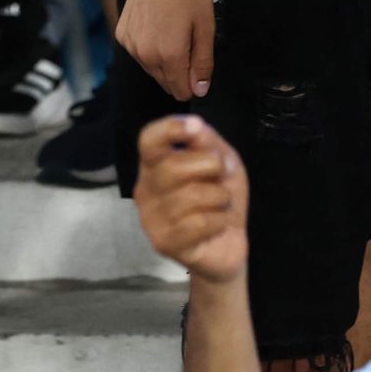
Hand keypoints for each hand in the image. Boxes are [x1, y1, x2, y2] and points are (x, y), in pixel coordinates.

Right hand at [115, 0, 213, 99]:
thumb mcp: (206, 27)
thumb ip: (203, 63)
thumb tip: (200, 90)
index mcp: (169, 56)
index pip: (180, 91)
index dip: (193, 83)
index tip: (199, 64)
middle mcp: (145, 55)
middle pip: (165, 83)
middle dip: (179, 71)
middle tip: (188, 40)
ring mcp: (130, 45)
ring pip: (151, 69)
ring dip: (164, 60)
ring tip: (173, 30)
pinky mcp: (122, 34)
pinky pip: (139, 53)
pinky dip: (149, 47)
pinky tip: (157, 24)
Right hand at [134, 115, 248, 284]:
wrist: (225, 246)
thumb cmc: (219, 200)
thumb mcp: (223, 163)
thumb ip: (208, 142)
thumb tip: (194, 124)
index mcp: (155, 164)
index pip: (148, 140)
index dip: (169, 129)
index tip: (195, 127)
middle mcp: (145, 189)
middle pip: (171, 167)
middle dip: (210, 166)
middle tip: (224, 175)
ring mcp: (150, 218)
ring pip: (190, 197)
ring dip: (219, 198)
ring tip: (221, 205)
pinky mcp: (163, 243)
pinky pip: (199, 223)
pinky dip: (219, 220)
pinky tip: (218, 225)